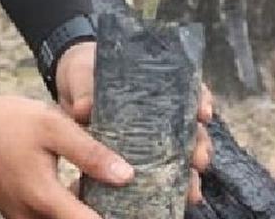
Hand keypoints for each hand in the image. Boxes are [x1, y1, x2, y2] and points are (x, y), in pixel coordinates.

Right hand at [0, 82, 132, 218]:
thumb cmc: (5, 121)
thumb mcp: (52, 126)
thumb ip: (89, 152)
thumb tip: (126, 176)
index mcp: (42, 197)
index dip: (116, 218)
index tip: (137, 208)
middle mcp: (28, 215)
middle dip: (99, 212)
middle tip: (125, 196)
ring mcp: (17, 215)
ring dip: (81, 210)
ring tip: (107, 189)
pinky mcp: (11, 210)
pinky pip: (44, 217)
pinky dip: (64, 207)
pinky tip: (78, 183)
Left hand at [56, 41, 214, 203]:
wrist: (72, 90)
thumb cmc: (86, 75)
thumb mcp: (84, 77)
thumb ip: (86, 92)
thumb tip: (84, 110)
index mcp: (159, 86)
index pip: (192, 91)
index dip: (203, 102)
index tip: (203, 114)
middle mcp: (165, 113)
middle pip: (193, 129)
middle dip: (200, 145)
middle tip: (197, 159)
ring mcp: (156, 137)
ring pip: (185, 155)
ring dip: (191, 173)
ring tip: (191, 189)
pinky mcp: (141, 158)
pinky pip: (162, 173)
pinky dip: (174, 187)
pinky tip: (179, 200)